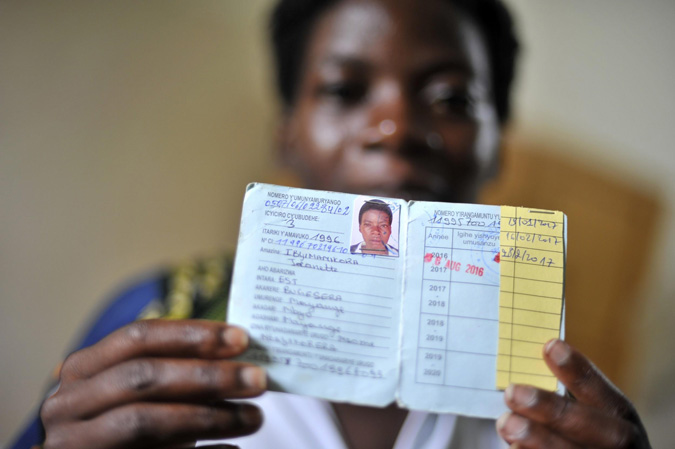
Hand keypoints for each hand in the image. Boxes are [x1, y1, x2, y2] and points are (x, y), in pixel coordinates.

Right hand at [40, 319, 265, 448]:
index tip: (242, 338)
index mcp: (83, 370)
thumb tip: (240, 355)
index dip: (191, 335)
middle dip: (207, 375)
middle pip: (144, 377)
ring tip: (255, 417)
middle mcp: (68, 405)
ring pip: (145, 421)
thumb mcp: (140, 392)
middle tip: (258, 379)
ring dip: (209, 417)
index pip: (138, 337)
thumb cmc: (123, 426)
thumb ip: (175, 370)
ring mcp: (75, 444)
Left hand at [496, 339, 650, 447]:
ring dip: (540, 440)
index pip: (609, 398)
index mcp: (623, 424)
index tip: (551, 347)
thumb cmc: (580, 435)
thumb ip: (561, 397)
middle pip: (602, 433)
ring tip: (507, 423)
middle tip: (513, 394)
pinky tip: (514, 447)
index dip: (581, 373)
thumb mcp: (586, 415)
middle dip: (556, 412)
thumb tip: (522, 378)